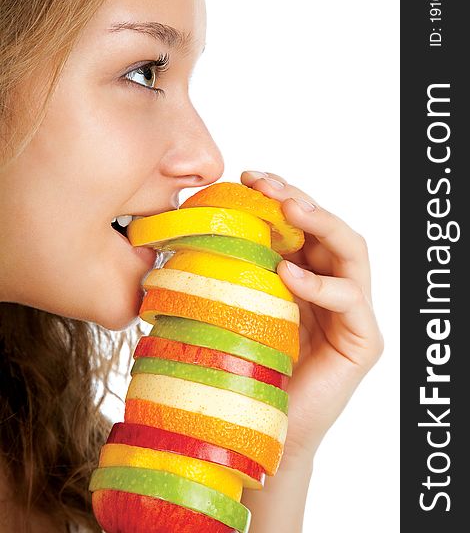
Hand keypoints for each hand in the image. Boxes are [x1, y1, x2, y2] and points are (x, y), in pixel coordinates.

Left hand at [240, 171, 383, 462]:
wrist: (251, 425)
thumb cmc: (241, 366)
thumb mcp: (236, 304)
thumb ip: (235, 269)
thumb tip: (199, 224)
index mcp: (305, 277)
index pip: (303, 227)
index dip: (281, 196)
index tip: (248, 177)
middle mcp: (332, 289)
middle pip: (330, 230)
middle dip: (300, 201)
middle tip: (267, 186)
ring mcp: (351, 314)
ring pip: (352, 252)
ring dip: (321, 224)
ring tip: (287, 211)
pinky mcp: (362, 342)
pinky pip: (350, 300)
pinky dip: (320, 283)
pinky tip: (288, 274)